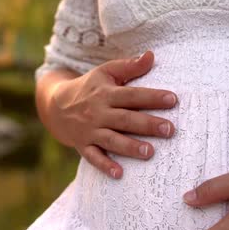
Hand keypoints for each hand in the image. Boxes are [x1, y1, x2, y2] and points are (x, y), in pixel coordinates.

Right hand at [49, 50, 177, 178]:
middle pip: (125, 119)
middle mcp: (98, 112)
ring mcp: (90, 130)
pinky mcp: (83, 145)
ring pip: (111, 139)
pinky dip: (105, 165)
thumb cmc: (89, 87)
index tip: (172, 100)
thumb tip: (151, 55)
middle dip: (147, 125)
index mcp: (106, 93)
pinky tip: (119, 174)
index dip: (152, 97)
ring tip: (150, 152)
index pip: (132, 95)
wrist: (56, 105)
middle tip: (169, 130)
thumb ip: (129, 66)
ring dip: (130, 147)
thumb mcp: (105, 72)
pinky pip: (93, 157)